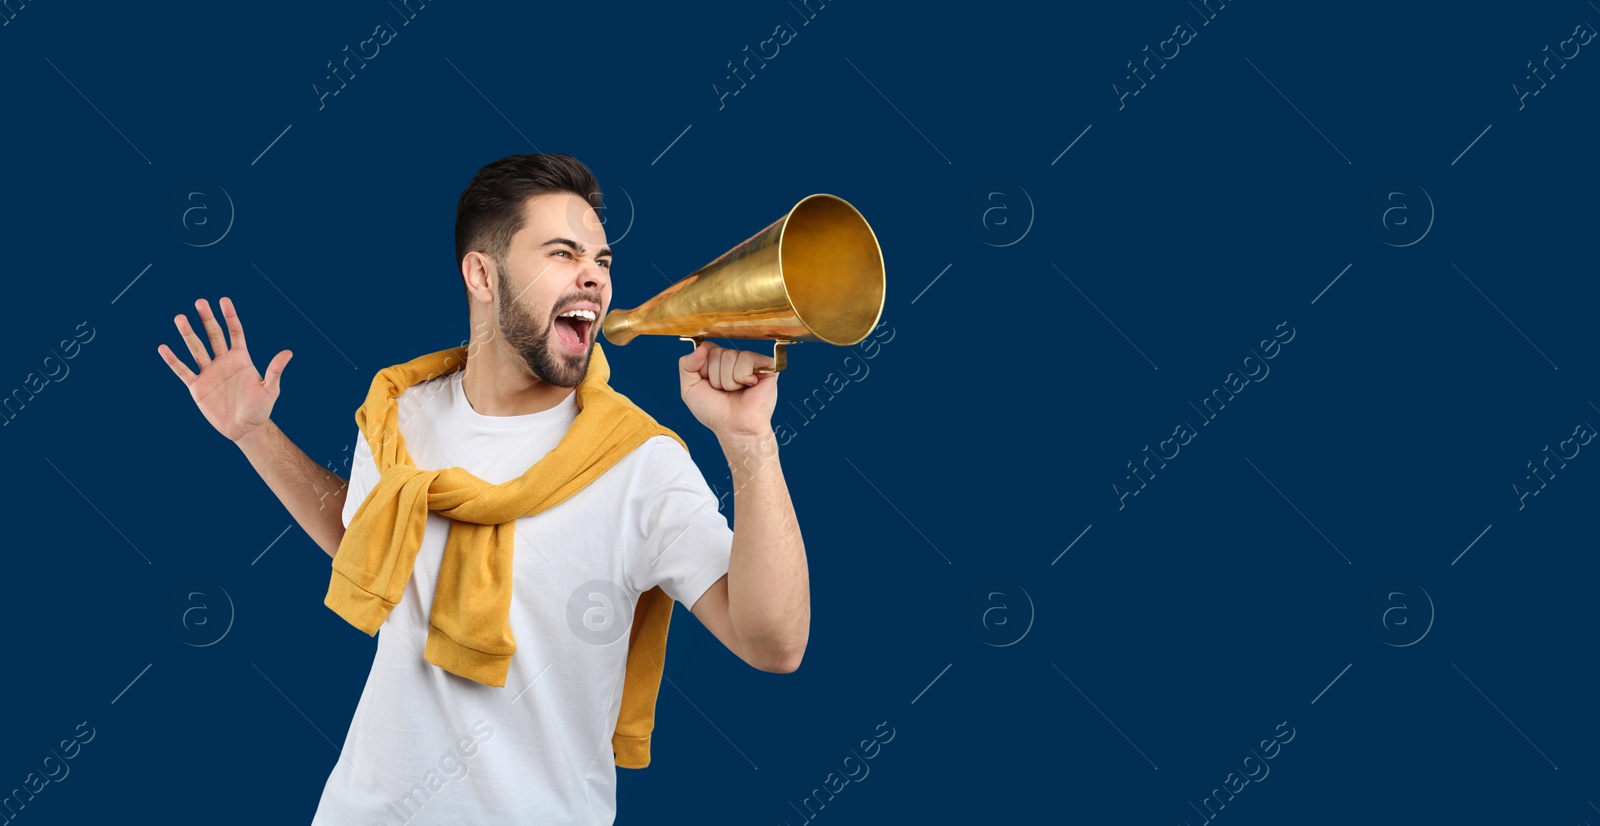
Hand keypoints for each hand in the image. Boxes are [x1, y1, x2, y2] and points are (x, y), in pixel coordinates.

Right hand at [157, 297, 291, 442]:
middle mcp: (223, 362)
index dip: (230, 316)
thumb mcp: (270, 389)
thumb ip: (275, 370)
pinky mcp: (197, 387)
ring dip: (188, 334)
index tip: (223, 300)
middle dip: (207, 319)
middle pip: (214, 335)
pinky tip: (163, 348)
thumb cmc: (260, 409)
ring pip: (196, 349)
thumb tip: (288, 352)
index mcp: (241, 359)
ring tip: (179, 318)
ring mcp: (209, 373)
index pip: (235, 332)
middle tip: (200, 302)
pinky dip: (173, 360)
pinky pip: (183, 371)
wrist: (245, 429)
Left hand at [678, 341, 777, 438]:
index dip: (703, 369)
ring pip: (730, 356)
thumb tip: (701, 346)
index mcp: (717, 361)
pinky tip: (749, 386)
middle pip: (717, 352)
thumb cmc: (715, 412)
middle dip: (716, 377)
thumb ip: (686, 364)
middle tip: (725, 391)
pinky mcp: (766, 365)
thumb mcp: (689, 389)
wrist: (735, 428)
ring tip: (736, 391)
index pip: (705, 348)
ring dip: (729, 381)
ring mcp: (751, 362)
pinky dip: (743, 377)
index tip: (709, 385)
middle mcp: (734, 359)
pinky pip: (747, 358)